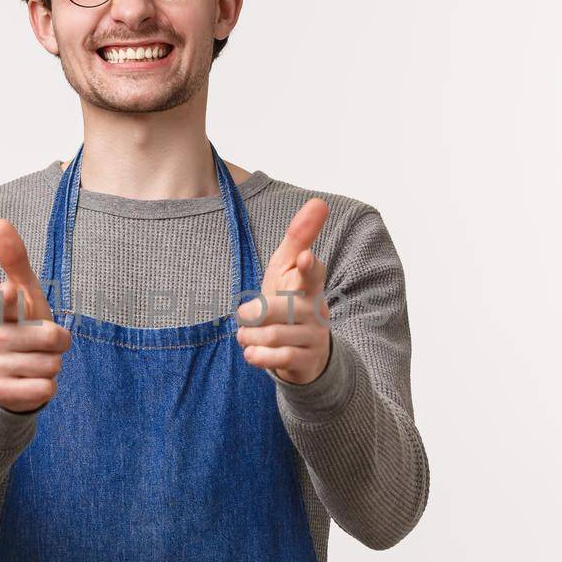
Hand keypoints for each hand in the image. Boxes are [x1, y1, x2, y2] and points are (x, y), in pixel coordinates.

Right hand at [0, 218, 71, 412]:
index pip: (4, 299)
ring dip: (52, 366)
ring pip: (52, 365)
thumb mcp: (25, 294)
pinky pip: (46, 389)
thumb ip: (14, 260)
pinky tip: (31, 383)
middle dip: (58, 343)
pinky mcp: (2, 394)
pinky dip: (47, 387)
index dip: (13, 299)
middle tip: (42, 345)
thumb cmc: (24, 327)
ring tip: (36, 363)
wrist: (8, 378)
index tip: (12, 293)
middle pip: (52, 338)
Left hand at [235, 197, 331, 384]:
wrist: (305, 350)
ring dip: (250, 336)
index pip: (312, 272)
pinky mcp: (306, 360)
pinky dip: (259, 356)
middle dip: (256, 312)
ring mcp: (313, 336)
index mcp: (309, 284)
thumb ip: (299, 237)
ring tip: (244, 335)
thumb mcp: (288, 267)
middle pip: (282, 308)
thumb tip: (319, 201)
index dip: (307, 265)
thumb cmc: (290, 299)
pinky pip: (280, 358)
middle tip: (241, 314)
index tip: (303, 257)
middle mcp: (315, 309)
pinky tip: (251, 353)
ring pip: (275, 335)